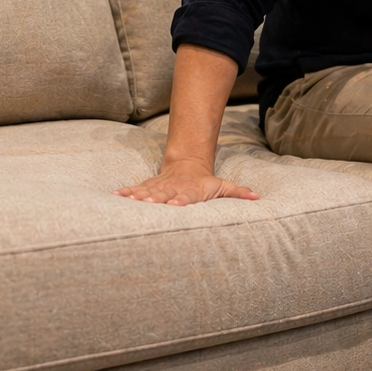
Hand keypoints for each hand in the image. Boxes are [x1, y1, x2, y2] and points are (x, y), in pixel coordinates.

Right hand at [114, 158, 258, 205]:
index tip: (174, 205)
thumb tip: (257, 197)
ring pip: (147, 191)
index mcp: (190, 190)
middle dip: (157, 198)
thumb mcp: (223, 185)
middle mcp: (173, 188)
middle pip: (165, 193)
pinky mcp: (149, 187)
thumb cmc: (206, 182)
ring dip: (137, 196)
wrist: (187, 165)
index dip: (180, 200)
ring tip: (126, 200)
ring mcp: (160, 187)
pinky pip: (136, 190)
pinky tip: (114, 196)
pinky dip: (125, 192)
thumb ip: (238, 192)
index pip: (185, 196)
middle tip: (149, 202)